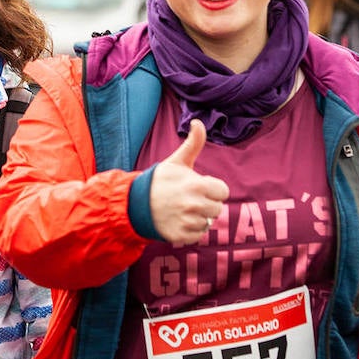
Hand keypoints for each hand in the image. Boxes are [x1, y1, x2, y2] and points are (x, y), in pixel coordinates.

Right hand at [149, 120, 229, 244]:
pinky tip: (178, 220)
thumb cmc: (161, 180)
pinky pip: (198, 235)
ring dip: (198, 217)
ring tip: (182, 210)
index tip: (199, 187)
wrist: (136, 202)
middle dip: (206, 203)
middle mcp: (195, 205)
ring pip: (207, 222)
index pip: (223, 192)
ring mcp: (188, 222)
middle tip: (188, 198)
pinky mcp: (181, 236)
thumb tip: (197, 121)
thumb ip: (193, 143)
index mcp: (198, 185)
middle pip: (217, 209)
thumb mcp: (177, 161)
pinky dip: (190, 230)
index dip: (212, 189)